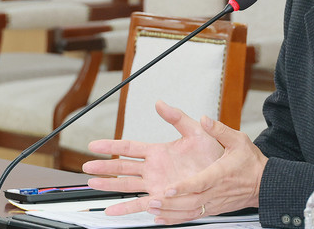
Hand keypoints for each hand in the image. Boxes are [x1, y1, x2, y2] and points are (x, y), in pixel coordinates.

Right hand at [82, 101, 223, 216]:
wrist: (228, 172)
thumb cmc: (214, 152)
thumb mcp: (195, 130)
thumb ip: (177, 117)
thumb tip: (160, 103)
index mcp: (159, 151)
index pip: (129, 147)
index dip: (111, 146)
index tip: (93, 145)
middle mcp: (154, 168)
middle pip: (122, 166)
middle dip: (103, 166)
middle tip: (85, 165)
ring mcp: (157, 184)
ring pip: (127, 185)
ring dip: (109, 185)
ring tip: (92, 183)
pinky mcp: (163, 197)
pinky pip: (141, 204)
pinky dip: (126, 208)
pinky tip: (112, 210)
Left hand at [141, 114, 268, 224]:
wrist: (263, 183)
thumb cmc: (250, 162)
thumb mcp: (238, 140)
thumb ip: (219, 130)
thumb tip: (205, 119)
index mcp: (220, 174)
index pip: (201, 182)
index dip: (185, 187)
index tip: (169, 188)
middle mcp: (216, 191)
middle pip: (191, 201)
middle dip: (171, 203)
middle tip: (152, 201)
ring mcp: (213, 203)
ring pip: (190, 211)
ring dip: (170, 212)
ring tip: (152, 210)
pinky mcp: (212, 209)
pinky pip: (192, 216)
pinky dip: (176, 219)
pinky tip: (162, 218)